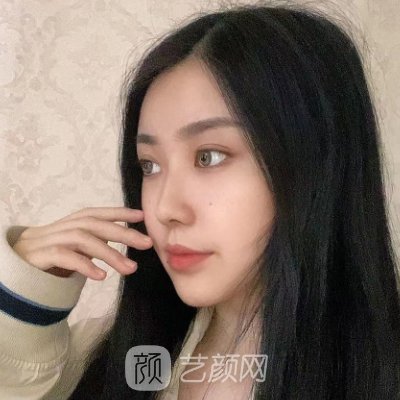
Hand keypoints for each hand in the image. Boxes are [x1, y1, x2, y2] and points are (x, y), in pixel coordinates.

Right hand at [12, 207, 152, 279]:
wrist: (9, 272)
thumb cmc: (47, 261)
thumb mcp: (74, 250)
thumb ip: (94, 245)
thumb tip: (124, 248)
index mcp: (70, 224)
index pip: (97, 213)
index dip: (119, 212)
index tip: (141, 216)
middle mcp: (60, 228)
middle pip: (95, 225)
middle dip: (124, 233)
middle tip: (147, 244)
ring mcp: (47, 240)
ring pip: (83, 240)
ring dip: (109, 254)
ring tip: (130, 269)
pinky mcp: (37, 257)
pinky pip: (64, 257)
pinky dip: (84, 265)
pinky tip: (101, 276)